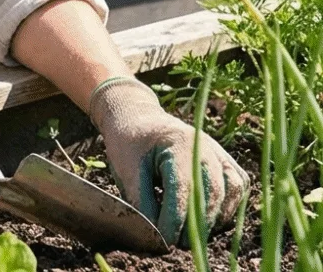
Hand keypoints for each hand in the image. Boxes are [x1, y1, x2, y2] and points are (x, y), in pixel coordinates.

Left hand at [89, 76, 248, 244]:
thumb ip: (142, 203)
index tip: (164, 241)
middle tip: (178, 244)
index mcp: (178, 142)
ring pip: (231, 192)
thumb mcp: (126, 169)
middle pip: (213, 192)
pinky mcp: (226, 162)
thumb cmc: (130, 142)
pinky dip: (227, 208)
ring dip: (215, 218)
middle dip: (197, 224)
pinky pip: (238, 188)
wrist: (138, 119)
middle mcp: (206, 145)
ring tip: (192, 234)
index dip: (175, 219)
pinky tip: (208, 220)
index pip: (183, 188)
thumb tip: (158, 239)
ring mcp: (219, 152)